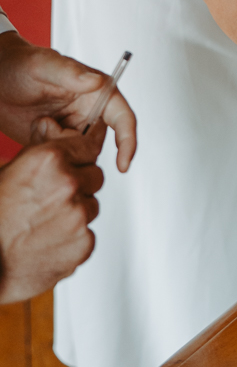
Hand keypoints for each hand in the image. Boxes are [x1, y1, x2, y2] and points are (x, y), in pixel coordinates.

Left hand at [0, 33, 135, 171]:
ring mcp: (72, 127)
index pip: (123, 119)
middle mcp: (89, 111)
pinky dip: (48, 152)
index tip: (123, 163)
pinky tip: (33, 133)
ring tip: (38, 127)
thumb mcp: (43, 65)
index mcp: (97, 91)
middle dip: (79, 147)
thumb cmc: (20, 64)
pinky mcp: (56, 140)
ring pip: (80, 154)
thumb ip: (71, 73)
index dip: (128, 142)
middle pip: (100, 142)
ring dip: (59, 148)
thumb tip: (97, 81)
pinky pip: (62, 158)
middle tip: (51, 131)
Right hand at [0, 134, 103, 302]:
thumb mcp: (10, 170)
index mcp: (50, 160)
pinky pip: (88, 233)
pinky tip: (50, 239)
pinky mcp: (84, 242)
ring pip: (92, 205)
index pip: (88, 146)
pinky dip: (74, 237)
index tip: (76, 163)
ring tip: (47, 222)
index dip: (80, 156)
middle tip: (53, 199)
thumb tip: (50, 123)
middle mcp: (68, 184)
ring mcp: (78, 215)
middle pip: (95, 176)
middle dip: (80, 184)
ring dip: (77, 211)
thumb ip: (39, 147)